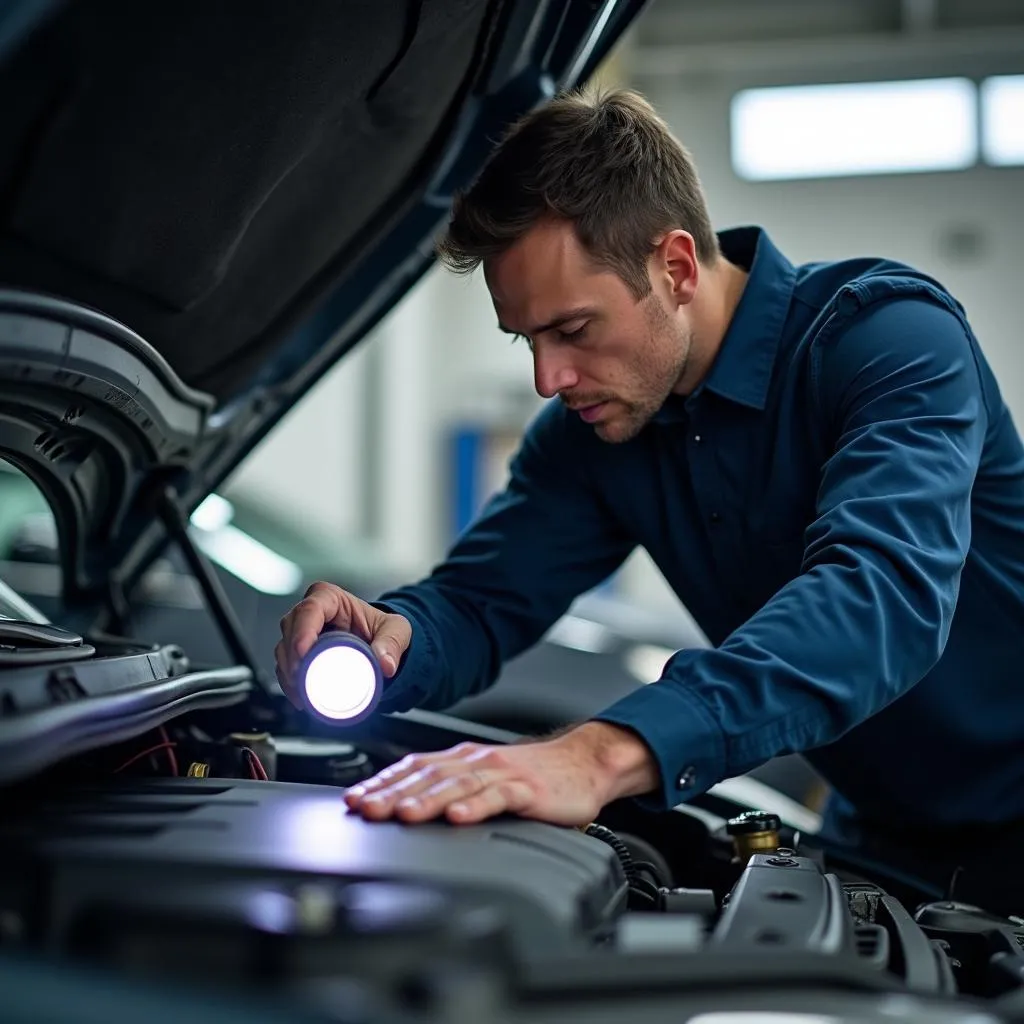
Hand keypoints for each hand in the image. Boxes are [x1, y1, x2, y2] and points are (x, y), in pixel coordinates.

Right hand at [276, 581, 410, 706]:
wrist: (378, 642)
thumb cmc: (383, 627)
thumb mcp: (395, 630)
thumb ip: (392, 644)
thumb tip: (386, 664)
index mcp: (331, 598)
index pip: (309, 609)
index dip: (302, 631)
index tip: (304, 654)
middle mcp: (311, 612)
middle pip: (290, 628)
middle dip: (292, 656)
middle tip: (303, 679)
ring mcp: (302, 632)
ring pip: (284, 648)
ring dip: (288, 672)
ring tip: (302, 692)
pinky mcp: (299, 652)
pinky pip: (285, 666)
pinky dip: (290, 683)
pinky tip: (300, 698)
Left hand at [344, 721, 659, 826]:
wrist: (583, 763)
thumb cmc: (533, 776)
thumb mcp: (484, 778)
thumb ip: (450, 789)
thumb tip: (406, 806)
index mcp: (462, 759)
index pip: (413, 767)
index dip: (382, 782)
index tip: (354, 799)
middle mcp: (476, 761)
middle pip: (428, 776)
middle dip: (392, 793)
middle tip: (364, 809)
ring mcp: (501, 774)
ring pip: (457, 785)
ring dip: (427, 799)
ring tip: (404, 815)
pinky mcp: (528, 789)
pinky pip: (498, 797)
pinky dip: (477, 807)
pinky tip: (460, 818)